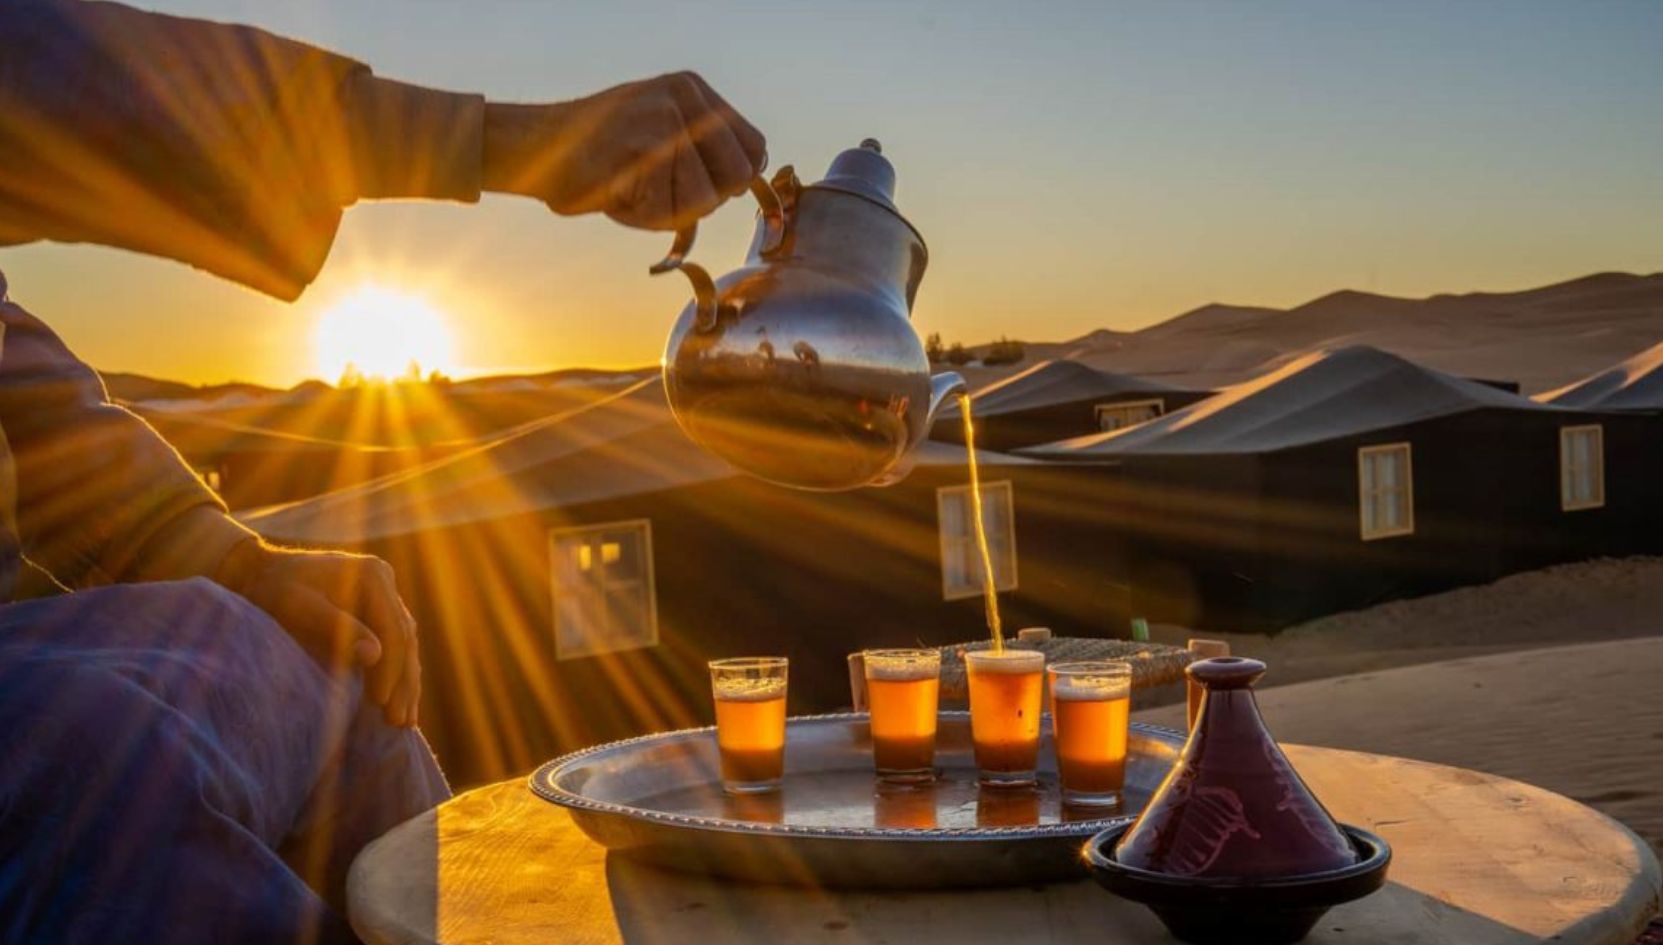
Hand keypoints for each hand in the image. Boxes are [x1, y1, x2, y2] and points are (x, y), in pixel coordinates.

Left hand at [220, 542, 420, 726]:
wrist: (261, 571)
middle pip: (405, 638)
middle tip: (399, 722)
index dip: (390, 669)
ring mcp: (384, 592)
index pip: (393, 630)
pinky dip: (397, 671)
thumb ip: (335, 627)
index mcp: (373, 576)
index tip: (381, 702)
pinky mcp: (378, 606)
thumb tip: (374, 656)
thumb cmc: (274, 590)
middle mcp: (385, 580)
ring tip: (405, 720)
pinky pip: (395, 642)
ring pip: (406, 643)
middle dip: (402, 682)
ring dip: (405, 682)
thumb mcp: (298, 607)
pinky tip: (398, 697)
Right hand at [483, 71, 766, 230]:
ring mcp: (663, 120)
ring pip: (703, 200)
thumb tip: (748, 180)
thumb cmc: (601, 154)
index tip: (700, 187)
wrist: (535, 148)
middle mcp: (683, 97)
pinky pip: (668, 213)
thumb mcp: (661, 132)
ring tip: (631, 188)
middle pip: (736, 177)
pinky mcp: (641, 150)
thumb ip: (704, 149)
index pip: (753, 148)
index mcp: (692, 89)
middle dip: (702, 199)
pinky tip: (616, 193)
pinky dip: (642, 217)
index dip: (732, 181)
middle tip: (658, 190)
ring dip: (667, 212)